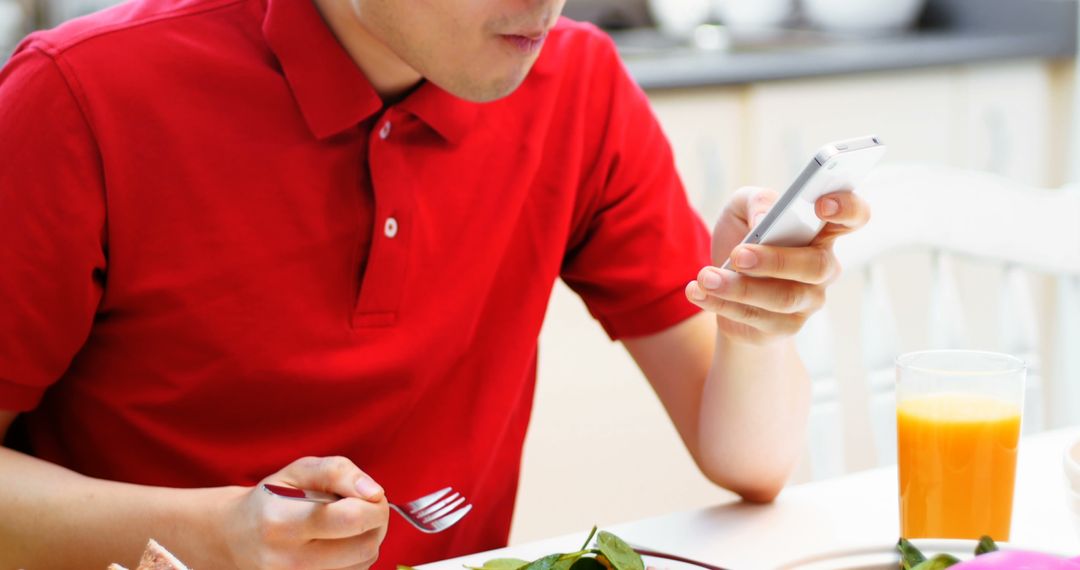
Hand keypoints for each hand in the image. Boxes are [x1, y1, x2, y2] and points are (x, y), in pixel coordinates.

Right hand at [220, 456, 389, 569]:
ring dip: (367, 541)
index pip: (351, 519)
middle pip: (365, 547)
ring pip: (364, 564)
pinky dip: (356, 558)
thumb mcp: (299, 471)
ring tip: (347, 525)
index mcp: (282, 522)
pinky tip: (338, 544)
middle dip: (377, 523)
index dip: (374, 505)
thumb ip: (339, 472)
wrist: (237, 537)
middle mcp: (288, 560)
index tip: (371, 495)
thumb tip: (374, 492)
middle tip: (365, 508)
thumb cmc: (273, 498)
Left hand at [686, 186, 870, 344]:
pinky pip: (757, 318)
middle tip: (738, 255)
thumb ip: (756, 200)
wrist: (724, 286)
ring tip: (705, 276)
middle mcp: (823, 266)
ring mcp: (809, 299)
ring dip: (739, 287)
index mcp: (820, 230)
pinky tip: (698, 292)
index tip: (820, 204)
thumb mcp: (740, 208)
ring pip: (783, 298)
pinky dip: (722, 303)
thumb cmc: (742, 238)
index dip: (847, 208)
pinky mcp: (786, 326)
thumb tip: (764, 218)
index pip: (854, 216)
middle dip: (776, 260)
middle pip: (816, 266)